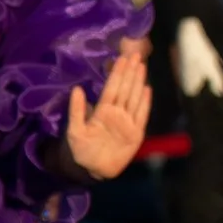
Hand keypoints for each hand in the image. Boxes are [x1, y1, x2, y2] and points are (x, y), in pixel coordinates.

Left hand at [62, 42, 152, 181]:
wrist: (93, 169)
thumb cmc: (82, 149)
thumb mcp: (75, 131)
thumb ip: (76, 111)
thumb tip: (77, 89)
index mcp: (102, 111)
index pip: (111, 88)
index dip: (117, 73)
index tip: (122, 58)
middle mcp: (117, 113)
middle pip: (125, 89)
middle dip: (130, 71)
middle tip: (136, 54)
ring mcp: (127, 122)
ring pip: (134, 98)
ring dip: (138, 82)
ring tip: (142, 66)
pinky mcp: (136, 133)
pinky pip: (142, 115)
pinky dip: (145, 103)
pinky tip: (147, 89)